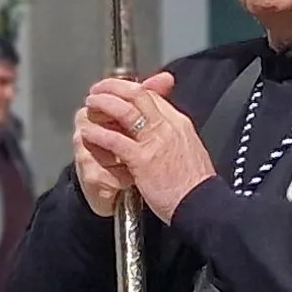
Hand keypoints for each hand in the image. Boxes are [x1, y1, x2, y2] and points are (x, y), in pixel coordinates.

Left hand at [76, 74, 211, 221]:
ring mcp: (154, 141)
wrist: (202, 203)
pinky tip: (88, 132)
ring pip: (124, 111)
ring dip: (103, 103)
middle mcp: (168, 126)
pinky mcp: (142, 159)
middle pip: (138, 95)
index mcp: (179, 124)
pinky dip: (98, 133)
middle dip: (114, 88)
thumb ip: (173, 137)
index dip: (132, 89)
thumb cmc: (195, 185)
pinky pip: (114, 140)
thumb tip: (164, 133)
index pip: (153, 96)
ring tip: (91, 103)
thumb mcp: (189, 150)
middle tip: (99, 89)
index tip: (118, 91)